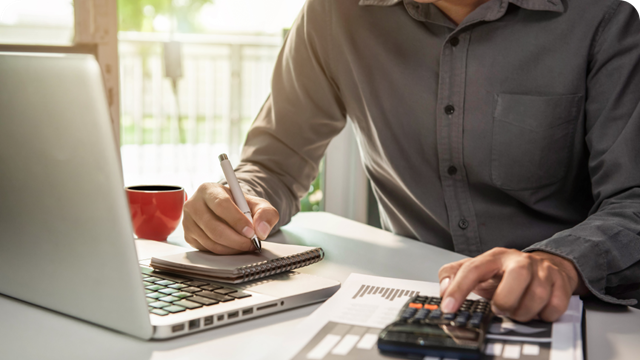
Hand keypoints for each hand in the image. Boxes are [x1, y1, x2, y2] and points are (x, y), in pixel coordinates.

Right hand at [182, 182, 278, 253]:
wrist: (229, 211)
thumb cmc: (241, 206)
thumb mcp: (258, 204)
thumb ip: (265, 213)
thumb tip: (261, 230)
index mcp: (209, 189)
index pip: (221, 205)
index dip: (237, 220)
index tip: (251, 232)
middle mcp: (194, 204)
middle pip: (214, 227)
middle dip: (237, 239)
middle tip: (252, 243)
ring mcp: (188, 221)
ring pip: (211, 241)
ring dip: (232, 248)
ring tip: (246, 244)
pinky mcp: (189, 236)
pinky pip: (208, 249)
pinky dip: (224, 251)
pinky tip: (234, 246)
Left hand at [438, 248, 587, 321]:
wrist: (545, 266)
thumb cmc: (506, 274)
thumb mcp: (478, 270)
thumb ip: (454, 276)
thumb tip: (443, 289)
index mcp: (494, 257)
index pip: (472, 269)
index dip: (459, 289)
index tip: (448, 307)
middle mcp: (519, 260)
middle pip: (512, 283)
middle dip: (504, 303)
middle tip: (500, 309)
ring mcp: (543, 270)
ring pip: (535, 297)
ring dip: (523, 313)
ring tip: (517, 310)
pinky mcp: (561, 283)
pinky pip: (554, 307)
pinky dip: (543, 315)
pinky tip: (536, 309)